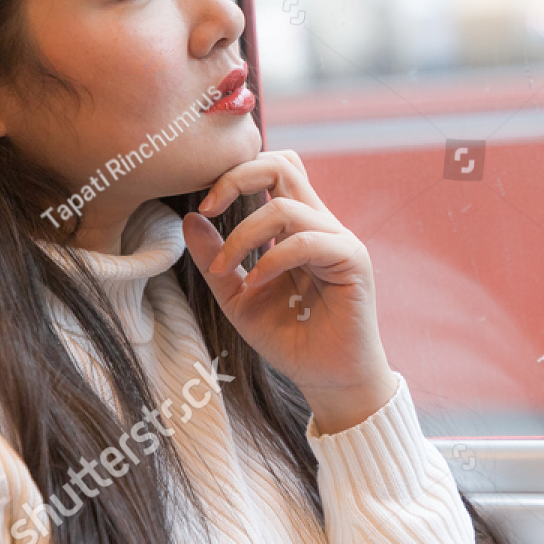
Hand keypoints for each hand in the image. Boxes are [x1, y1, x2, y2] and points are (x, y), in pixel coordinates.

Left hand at [182, 150, 395, 434]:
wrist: (328, 379)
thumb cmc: (289, 338)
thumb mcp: (238, 298)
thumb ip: (216, 260)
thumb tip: (190, 218)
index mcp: (295, 226)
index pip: (272, 170)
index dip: (235, 174)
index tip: (204, 207)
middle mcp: (319, 224)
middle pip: (283, 165)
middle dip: (238, 176)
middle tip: (208, 207)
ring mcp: (338, 239)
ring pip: (286, 206)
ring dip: (244, 235)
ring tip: (225, 270)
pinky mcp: (352, 260)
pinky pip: (306, 241)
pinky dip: (272, 258)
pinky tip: (255, 282)